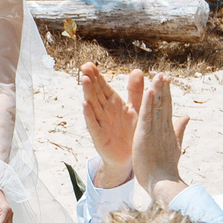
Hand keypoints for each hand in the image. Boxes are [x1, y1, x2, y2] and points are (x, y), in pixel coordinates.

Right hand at [79, 66, 142, 181]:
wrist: (131, 158)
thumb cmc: (132, 132)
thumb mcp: (136, 109)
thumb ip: (135, 91)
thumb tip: (137, 70)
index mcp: (114, 104)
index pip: (103, 87)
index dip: (97, 76)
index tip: (90, 64)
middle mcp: (105, 112)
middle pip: (96, 93)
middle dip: (90, 81)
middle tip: (85, 67)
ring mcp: (100, 124)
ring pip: (93, 106)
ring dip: (88, 93)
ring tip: (85, 80)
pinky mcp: (100, 137)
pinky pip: (93, 125)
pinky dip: (89, 115)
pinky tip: (85, 105)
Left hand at [130, 75, 189, 194]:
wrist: (163, 183)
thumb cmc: (166, 169)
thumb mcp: (174, 146)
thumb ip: (180, 130)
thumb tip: (187, 116)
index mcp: (167, 131)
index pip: (167, 109)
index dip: (167, 95)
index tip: (166, 81)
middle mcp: (163, 128)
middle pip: (164, 104)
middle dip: (164, 89)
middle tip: (163, 74)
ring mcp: (155, 131)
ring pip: (157, 107)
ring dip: (158, 91)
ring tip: (159, 76)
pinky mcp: (146, 135)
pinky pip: (147, 116)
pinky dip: (149, 103)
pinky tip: (150, 90)